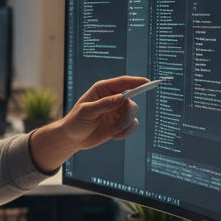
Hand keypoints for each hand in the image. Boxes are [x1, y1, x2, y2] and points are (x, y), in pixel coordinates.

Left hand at [28, 75, 146, 172]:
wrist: (72, 139)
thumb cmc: (75, 122)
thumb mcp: (86, 112)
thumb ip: (104, 104)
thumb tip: (122, 97)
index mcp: (102, 90)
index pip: (122, 82)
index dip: (136, 81)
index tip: (147, 82)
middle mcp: (112, 98)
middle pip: (130, 100)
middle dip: (128, 114)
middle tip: (119, 125)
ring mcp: (116, 110)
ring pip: (132, 113)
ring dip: (125, 125)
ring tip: (113, 132)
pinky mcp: (119, 123)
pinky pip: (131, 124)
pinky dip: (126, 131)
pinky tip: (115, 136)